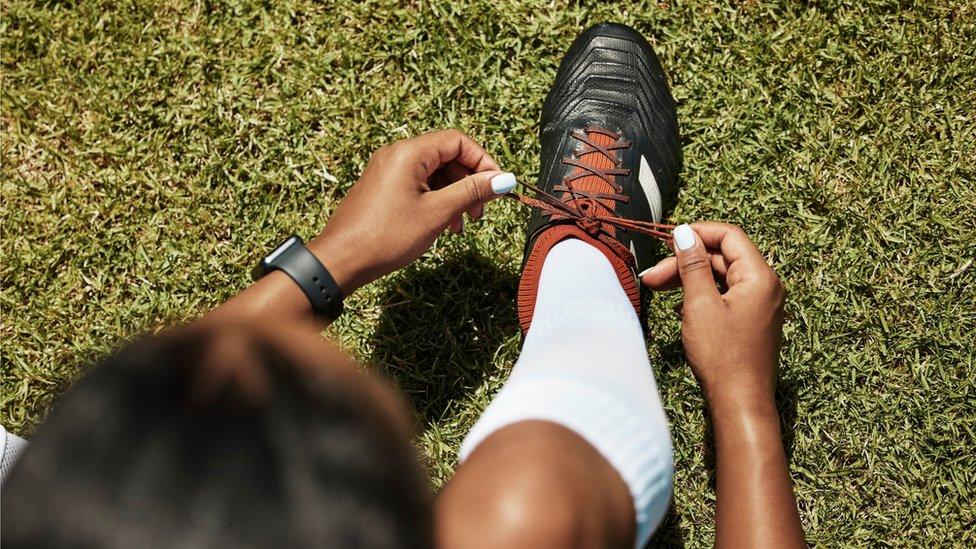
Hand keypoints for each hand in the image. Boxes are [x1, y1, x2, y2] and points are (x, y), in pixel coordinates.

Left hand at [310, 129, 515, 294]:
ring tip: (461, 225)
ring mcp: (387, 172)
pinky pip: (418, 186)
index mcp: (409, 153)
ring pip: (434, 174)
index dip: (482, 162)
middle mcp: (397, 155)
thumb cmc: (386, 236)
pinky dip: (436, 201)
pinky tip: (443, 226)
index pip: (457, 141)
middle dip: (469, 182)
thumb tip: (503, 180)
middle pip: (447, 157)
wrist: (341, 260)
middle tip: (480, 211)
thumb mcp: (437, 213)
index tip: (497, 186)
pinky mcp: (383, 189)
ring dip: (454, 195)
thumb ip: (471, 192)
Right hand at [641, 222, 785, 411]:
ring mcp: (758, 304)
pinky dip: (700, 294)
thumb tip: (684, 233)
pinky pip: (724, 295)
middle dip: (684, 261)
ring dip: (688, 278)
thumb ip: (693, 264)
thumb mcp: (700, 304)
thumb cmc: (722, 356)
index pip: (729, 236)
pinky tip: (679, 307)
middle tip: (651, 276)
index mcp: (759, 277)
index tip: (667, 239)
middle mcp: (764, 286)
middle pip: (721, 257)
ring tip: (656, 288)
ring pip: (720, 277)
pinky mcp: (749, 320)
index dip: (697, 232)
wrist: (740, 402)